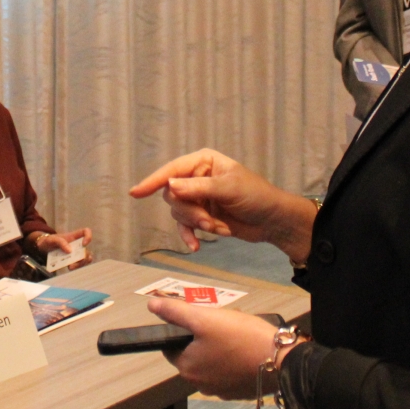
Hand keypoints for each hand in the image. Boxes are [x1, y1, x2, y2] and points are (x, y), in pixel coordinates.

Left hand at [34, 228, 92, 267]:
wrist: (43, 248)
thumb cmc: (48, 241)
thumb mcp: (52, 239)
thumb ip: (60, 242)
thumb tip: (70, 251)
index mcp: (74, 236)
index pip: (86, 232)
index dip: (88, 237)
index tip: (83, 244)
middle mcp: (77, 244)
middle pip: (87, 250)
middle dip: (83, 258)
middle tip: (73, 264)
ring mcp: (75, 253)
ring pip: (85, 258)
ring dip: (80, 264)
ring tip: (71, 267)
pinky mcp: (72, 260)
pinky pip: (79, 264)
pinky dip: (77, 267)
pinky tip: (69, 268)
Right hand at [129, 149, 314, 262]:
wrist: (274, 221)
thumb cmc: (256, 196)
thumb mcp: (228, 189)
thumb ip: (198, 188)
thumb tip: (169, 185)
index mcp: (203, 162)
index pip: (172, 170)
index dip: (153, 181)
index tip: (136, 193)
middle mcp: (196, 177)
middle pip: (173, 195)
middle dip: (190, 211)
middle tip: (207, 221)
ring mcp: (198, 198)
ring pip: (179, 212)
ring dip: (196, 223)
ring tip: (216, 228)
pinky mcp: (202, 216)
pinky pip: (185, 226)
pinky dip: (190, 236)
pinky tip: (195, 246)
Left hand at [145, 297, 283, 399]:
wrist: (282, 362)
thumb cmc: (242, 338)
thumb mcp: (205, 319)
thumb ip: (176, 312)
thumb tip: (152, 305)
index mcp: (188, 369)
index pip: (173, 346)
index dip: (185, 329)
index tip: (203, 321)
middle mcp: (201, 385)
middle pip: (194, 354)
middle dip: (205, 338)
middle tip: (224, 325)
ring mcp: (222, 391)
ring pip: (213, 361)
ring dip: (220, 348)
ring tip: (238, 335)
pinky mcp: (240, 391)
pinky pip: (230, 371)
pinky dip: (234, 360)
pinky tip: (247, 349)